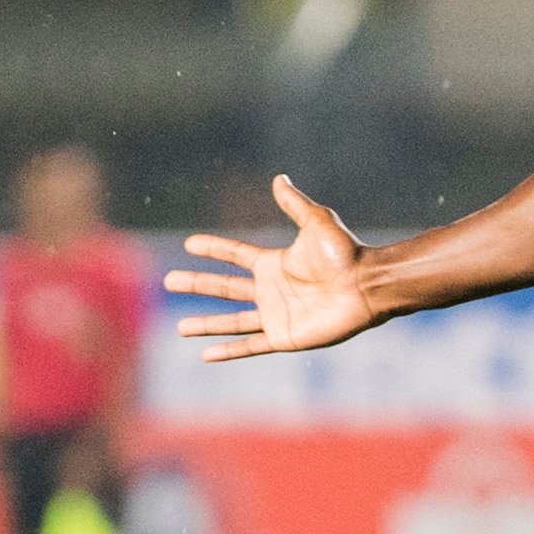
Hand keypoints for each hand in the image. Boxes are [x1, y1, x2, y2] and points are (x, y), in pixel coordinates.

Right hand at [169, 176, 382, 359]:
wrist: (364, 286)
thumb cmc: (345, 254)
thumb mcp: (316, 221)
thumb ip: (294, 204)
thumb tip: (279, 178)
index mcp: (274, 264)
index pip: (235, 256)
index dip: (213, 249)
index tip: (189, 245)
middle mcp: (271, 290)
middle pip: (224, 287)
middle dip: (197, 284)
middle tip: (169, 281)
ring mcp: (276, 315)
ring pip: (231, 320)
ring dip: (205, 323)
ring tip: (180, 328)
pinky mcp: (284, 337)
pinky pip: (250, 345)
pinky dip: (229, 351)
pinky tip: (207, 355)